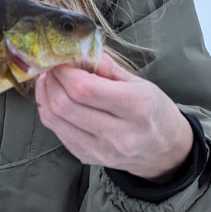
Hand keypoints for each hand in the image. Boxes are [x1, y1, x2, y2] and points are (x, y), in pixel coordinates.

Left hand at [35, 54, 192, 181]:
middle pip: (65, 105)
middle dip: (51, 82)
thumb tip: (81, 52)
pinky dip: (50, 113)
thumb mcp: (141, 83)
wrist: (166, 153)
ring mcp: (102, 151)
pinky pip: (58, 133)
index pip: (85, 89)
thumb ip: (109, 68)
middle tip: (52, 68)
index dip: (64, 72)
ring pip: (56, 121)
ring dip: (45, 97)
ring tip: (49, 81)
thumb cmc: (155, 112)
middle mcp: (119, 134)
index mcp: (137, 107)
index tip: (60, 60)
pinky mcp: (89, 159)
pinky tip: (54, 100)